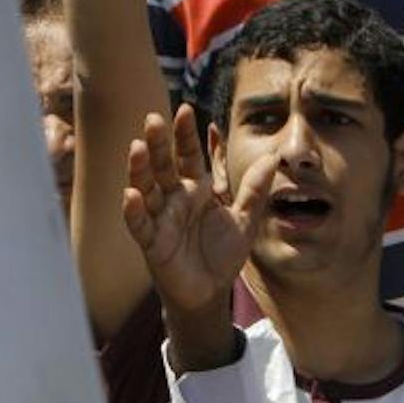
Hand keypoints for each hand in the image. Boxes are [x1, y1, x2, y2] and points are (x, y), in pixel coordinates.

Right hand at [121, 106, 273, 321]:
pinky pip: (140, 224)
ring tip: (137, 147)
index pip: (189, 155)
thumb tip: (273, 157)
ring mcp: (160, 218)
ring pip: (146, 188)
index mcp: (197, 189)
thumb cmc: (222, 254)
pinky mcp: (152, 242)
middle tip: (154, 118)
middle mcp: (174, 198)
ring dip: (139, 169)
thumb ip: (255, 189)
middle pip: (164, 165)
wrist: (210, 293)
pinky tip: (130, 194)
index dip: (186, 134)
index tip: (186, 109)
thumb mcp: (246, 219)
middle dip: (159, 143)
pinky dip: (133, 210)